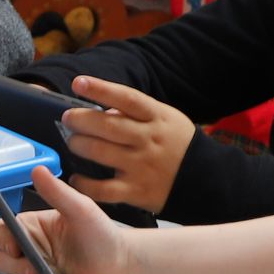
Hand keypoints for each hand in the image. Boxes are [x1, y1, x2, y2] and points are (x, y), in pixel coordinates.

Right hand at [0, 163, 134, 273]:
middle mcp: (27, 252)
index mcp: (29, 229)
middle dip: (18, 269)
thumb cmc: (103, 236)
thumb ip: (58, 192)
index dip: (0, 241)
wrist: (122, 267)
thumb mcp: (82, 210)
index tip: (18, 247)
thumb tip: (37, 170)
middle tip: (40, 272)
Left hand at [58, 76, 195, 213]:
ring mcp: (141, 166)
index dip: (101, 89)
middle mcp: (148, 140)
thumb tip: (103, 107)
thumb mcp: (166, 119)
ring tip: (72, 142)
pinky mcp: (136, 191)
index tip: (79, 82)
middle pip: (108, 126)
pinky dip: (84, 184)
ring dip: (79, 145)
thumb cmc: (178, 144)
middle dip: (81, 120)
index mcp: (157, 118)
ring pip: (101, 153)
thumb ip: (137, 112)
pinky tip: (76, 179)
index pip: (127, 98)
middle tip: (67, 118)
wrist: (205, 180)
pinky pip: (103, 189)